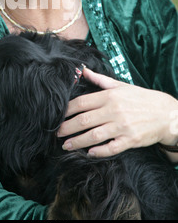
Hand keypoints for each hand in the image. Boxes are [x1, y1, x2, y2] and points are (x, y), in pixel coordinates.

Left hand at [58, 67, 177, 157]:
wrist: (166, 113)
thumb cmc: (141, 98)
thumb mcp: (120, 85)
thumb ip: (99, 80)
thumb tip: (83, 70)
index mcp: (110, 96)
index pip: (82, 103)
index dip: (67, 110)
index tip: (57, 116)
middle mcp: (114, 110)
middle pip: (84, 120)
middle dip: (67, 128)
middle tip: (56, 133)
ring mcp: (122, 126)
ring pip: (94, 135)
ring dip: (78, 142)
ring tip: (66, 145)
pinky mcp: (131, 140)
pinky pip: (111, 148)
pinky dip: (99, 151)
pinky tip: (89, 153)